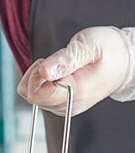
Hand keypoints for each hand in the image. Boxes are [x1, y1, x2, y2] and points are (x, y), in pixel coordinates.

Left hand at [17, 26, 134, 115]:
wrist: (122, 63)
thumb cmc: (109, 51)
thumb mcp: (90, 46)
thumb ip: (67, 59)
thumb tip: (44, 71)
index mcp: (75, 93)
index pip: (37, 93)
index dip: (38, 74)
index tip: (53, 62)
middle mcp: (66, 105)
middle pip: (31, 95)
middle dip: (37, 74)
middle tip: (57, 62)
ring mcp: (61, 107)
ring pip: (30, 95)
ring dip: (38, 77)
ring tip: (60, 66)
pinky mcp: (57, 105)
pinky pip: (35, 95)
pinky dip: (39, 81)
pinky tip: (56, 73)